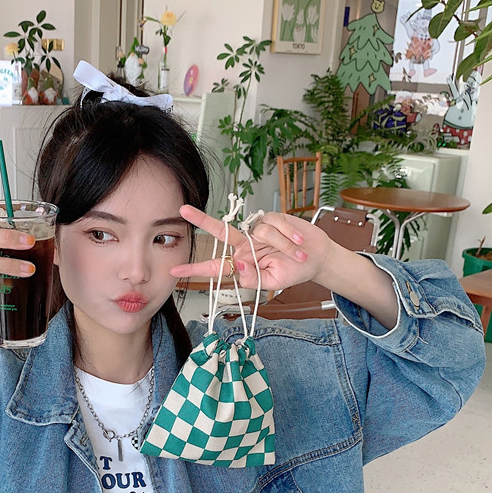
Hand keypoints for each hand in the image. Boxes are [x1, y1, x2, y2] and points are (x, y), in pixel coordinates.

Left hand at [170, 205, 336, 292]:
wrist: (316, 257)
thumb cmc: (294, 271)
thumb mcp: (273, 283)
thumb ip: (253, 278)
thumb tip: (235, 266)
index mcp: (242, 263)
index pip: (215, 266)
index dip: (196, 268)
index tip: (176, 269)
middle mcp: (245, 245)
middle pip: (220, 231)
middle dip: (202, 220)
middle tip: (183, 210)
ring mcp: (257, 231)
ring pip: (261, 233)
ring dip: (283, 246)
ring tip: (297, 254)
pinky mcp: (271, 218)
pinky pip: (275, 223)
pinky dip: (289, 235)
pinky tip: (297, 241)